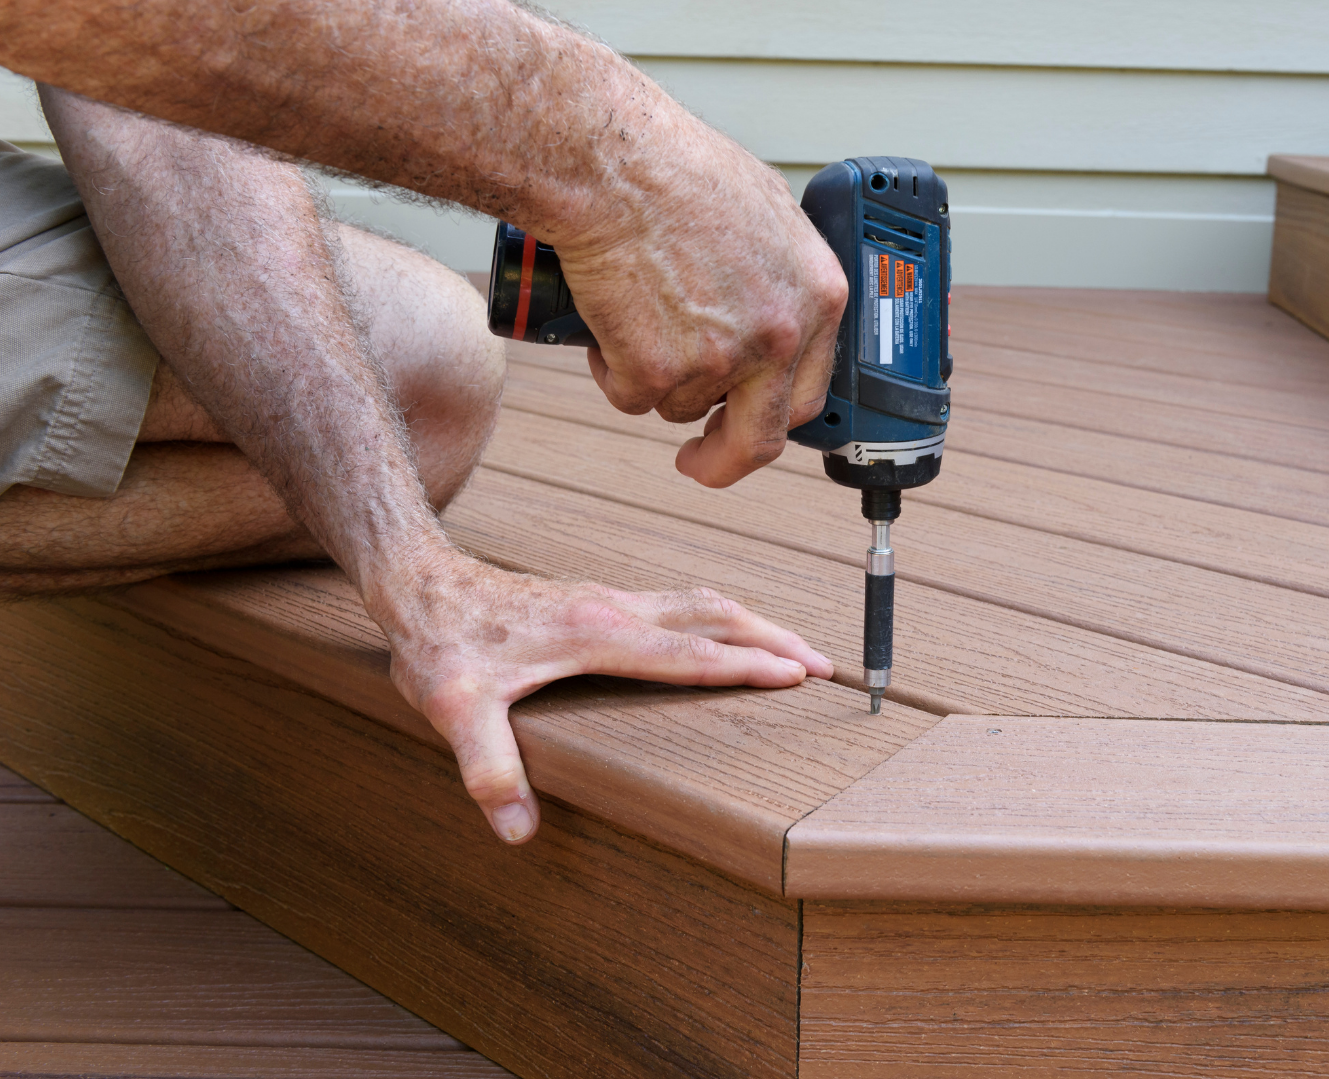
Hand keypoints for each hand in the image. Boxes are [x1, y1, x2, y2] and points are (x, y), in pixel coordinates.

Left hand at [373, 553, 832, 843]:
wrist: (420, 584)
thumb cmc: (439, 643)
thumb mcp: (453, 709)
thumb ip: (487, 767)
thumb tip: (518, 828)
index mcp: (596, 632)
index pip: (688, 653)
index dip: (744, 666)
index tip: (796, 675)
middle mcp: (615, 608)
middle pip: (715, 617)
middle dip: (773, 639)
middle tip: (824, 665)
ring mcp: (612, 598)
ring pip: (703, 604)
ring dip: (754, 623)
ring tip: (796, 649)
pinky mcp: (604, 599)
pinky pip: (683, 604)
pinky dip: (723, 619)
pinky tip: (727, 635)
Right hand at [563, 100, 845, 487]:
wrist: (614, 164)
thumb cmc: (677, 169)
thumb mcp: (766, 215)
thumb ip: (780, 276)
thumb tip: (773, 306)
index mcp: (817, 298)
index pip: (810, 392)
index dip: (774, 415)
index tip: (748, 425)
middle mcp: (780, 336)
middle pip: (761, 438)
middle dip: (724, 459)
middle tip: (697, 459)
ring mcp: (722, 359)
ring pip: (681, 406)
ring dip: (654, 378)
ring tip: (633, 309)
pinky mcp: (658, 371)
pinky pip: (630, 397)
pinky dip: (611, 370)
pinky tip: (608, 316)